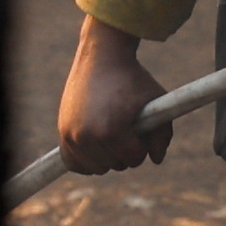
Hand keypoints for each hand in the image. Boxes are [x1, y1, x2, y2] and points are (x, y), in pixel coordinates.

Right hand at [55, 17, 173, 173]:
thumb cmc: (131, 79)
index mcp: (111, 131)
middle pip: (116, 165)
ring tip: (113, 131)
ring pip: (96, 168)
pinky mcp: (63, 131)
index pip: (134, 158)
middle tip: (126, 125)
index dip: (142, 144)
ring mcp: (71, 135)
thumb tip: (157, 160)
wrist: (101, 56)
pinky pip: (73, 163)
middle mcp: (87, 136)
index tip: (140, 126)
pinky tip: (95, 145)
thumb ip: (163, 134)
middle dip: (126, 150)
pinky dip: (85, 160)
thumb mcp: (155, 102)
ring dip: (108, 156)